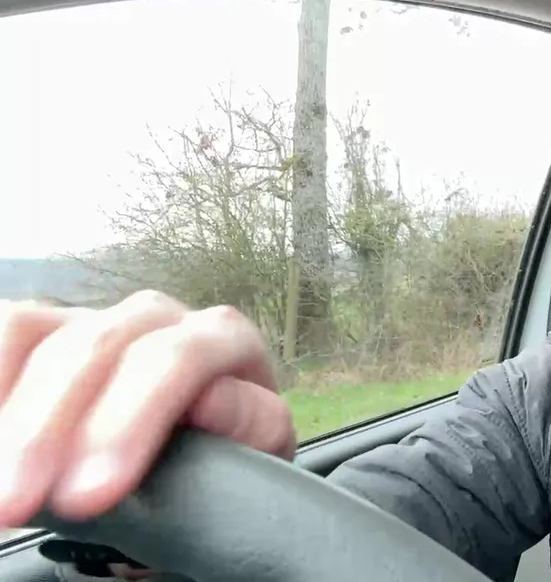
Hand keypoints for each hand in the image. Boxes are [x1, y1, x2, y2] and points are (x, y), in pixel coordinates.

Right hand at [0, 291, 295, 528]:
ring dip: (9, 413)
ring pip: (37, 336)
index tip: (91, 496)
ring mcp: (93, 316)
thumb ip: (250, 423)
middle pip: (95, 349)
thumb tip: (210, 401)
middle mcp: (157, 316)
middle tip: (17, 502)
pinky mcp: (41, 329)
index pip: (176, 361)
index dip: (127, 425)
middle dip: (48, 432)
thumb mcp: (257, 450)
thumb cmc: (229, 457)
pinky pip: (7, 332)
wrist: (197, 456)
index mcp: (222, 337)